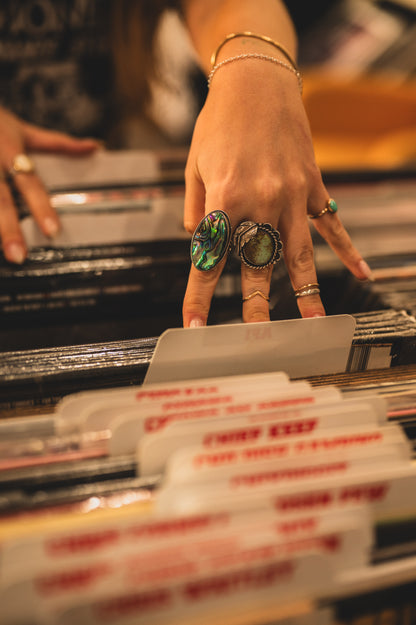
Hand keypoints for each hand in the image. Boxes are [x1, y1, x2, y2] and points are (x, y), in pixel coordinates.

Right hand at [0, 107, 99, 263]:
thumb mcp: (24, 130)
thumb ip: (59, 144)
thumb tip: (96, 147)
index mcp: (10, 150)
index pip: (30, 183)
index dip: (42, 208)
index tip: (53, 233)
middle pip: (0, 200)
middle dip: (8, 229)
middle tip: (19, 257)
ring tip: (1, 257)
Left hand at [182, 59, 371, 326]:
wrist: (256, 80)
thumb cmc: (219, 121)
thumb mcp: (194, 165)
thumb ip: (197, 209)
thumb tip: (202, 241)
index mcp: (226, 195)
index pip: (211, 256)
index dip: (200, 293)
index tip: (194, 323)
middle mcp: (261, 199)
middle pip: (258, 262)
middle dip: (256, 303)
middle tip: (255, 337)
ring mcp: (292, 194)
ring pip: (299, 252)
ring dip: (306, 290)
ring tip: (312, 322)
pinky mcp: (312, 185)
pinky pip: (331, 223)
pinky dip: (347, 249)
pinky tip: (362, 273)